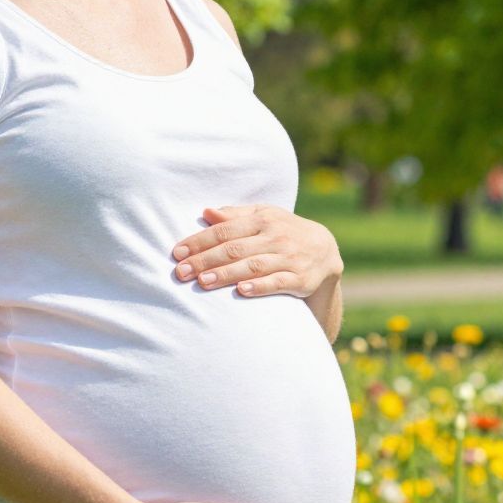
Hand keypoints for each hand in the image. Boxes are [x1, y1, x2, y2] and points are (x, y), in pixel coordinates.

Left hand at [171, 203, 342, 301]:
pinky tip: (241, 290)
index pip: (225, 230)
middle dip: (206, 260)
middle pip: (235, 249)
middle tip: (181, 272)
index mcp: (263, 220)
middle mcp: (276, 237)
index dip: (200, 241)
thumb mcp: (265, 217)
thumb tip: (206, 212)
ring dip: (227, 274)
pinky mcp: (300, 279)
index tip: (177, 253)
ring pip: (253, 266)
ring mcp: (289, 258)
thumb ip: (236, 215)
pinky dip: (260, 286)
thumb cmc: (285, 231)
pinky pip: (278, 282)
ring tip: (203, 282)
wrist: (325, 251)